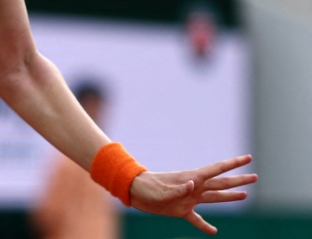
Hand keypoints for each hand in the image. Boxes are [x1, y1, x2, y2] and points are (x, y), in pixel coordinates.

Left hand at [129, 154, 256, 234]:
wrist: (133, 192)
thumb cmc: (146, 187)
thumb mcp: (162, 190)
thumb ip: (178, 190)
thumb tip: (193, 185)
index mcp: (191, 178)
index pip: (217, 170)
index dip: (233, 164)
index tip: (247, 157)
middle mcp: (194, 187)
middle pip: (221, 183)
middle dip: (238, 180)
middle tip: (255, 176)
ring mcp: (189, 199)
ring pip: (214, 198)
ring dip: (229, 197)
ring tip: (245, 195)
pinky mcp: (181, 210)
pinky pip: (197, 219)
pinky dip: (205, 226)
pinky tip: (214, 232)